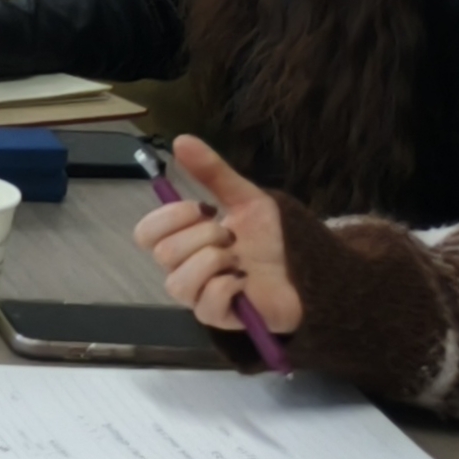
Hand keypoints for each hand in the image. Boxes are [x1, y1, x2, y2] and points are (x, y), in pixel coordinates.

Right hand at [136, 135, 307, 338]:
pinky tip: (244, 282)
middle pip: (163, 253)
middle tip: (232, 237)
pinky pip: (206, 301)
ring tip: (239, 261)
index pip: (146, 232)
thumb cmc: (275, 239)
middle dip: (204, 236)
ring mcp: (197, 297)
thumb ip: (213, 172)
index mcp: (184, 242)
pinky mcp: (216, 318)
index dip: (170, 217)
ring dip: (215, 262)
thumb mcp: (245, 198)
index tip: (205, 209)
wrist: (311, 271)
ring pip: (179, 281)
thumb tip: (180, 139)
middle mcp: (183, 269)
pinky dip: (228, 286)